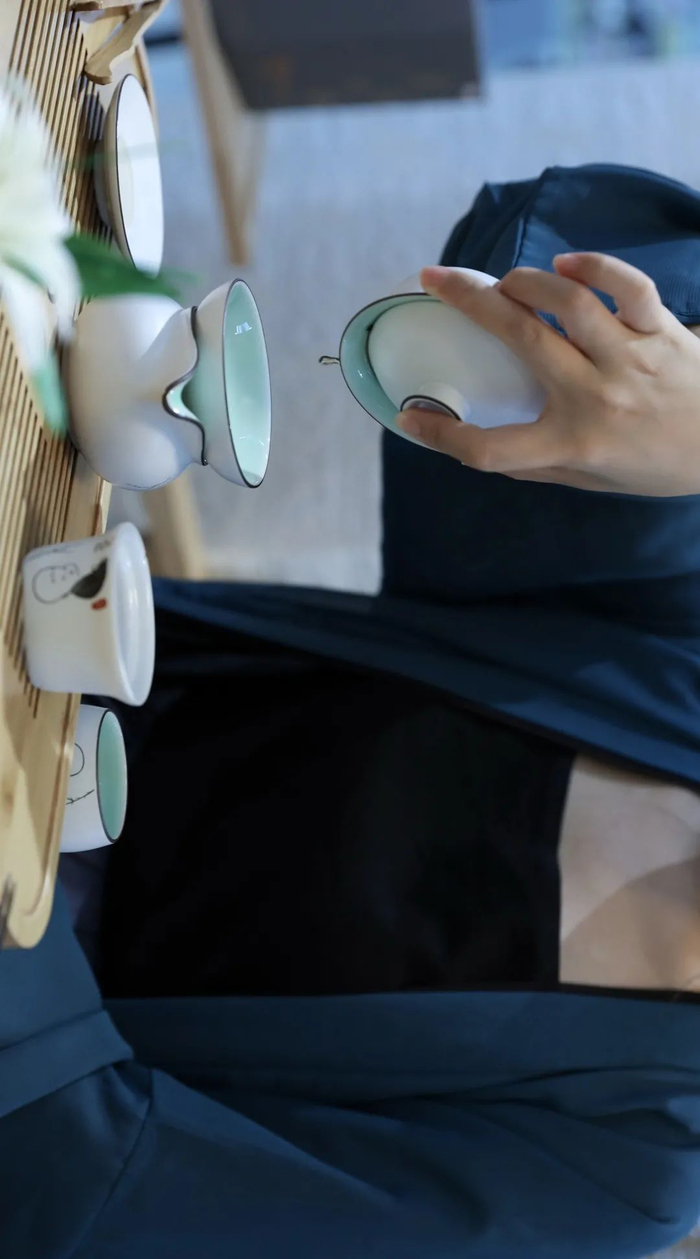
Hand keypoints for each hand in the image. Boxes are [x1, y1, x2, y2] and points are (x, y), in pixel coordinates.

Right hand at [397, 255, 699, 495]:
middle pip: (519, 339)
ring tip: (504, 283)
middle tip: (435, 279)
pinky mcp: (663, 331)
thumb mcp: (590, 480)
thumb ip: (536, 462)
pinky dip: (594, 267)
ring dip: (525, 282)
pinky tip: (565, 265)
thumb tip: (479, 447)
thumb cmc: (656, 467)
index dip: (440, 437)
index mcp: (572, 444)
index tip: (412, 416)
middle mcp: (597, 399)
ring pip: (568, 303)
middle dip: (469, 301)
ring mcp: (632, 360)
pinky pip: (629, 288)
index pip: (489, 448)